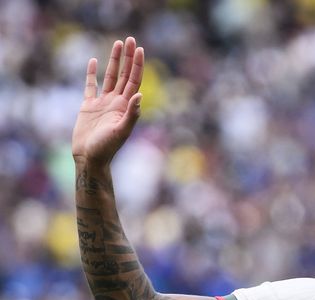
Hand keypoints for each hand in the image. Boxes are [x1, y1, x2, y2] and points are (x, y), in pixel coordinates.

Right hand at [71, 37, 144, 164]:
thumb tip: (140, 95)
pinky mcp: (88, 106)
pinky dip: (92, 74)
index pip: (134, 81)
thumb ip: (132, 114)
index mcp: (126, 106)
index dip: (137, 65)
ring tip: (118, 44)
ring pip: (109, 77)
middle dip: (128, 58)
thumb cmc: (107, 148)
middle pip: (124, 74)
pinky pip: (91, 86)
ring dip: (114, 61)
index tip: (140, 49)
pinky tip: (94, 61)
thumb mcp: (121, 131)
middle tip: (130, 40)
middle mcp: (116, 102)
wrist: (89, 158)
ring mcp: (103, 103)